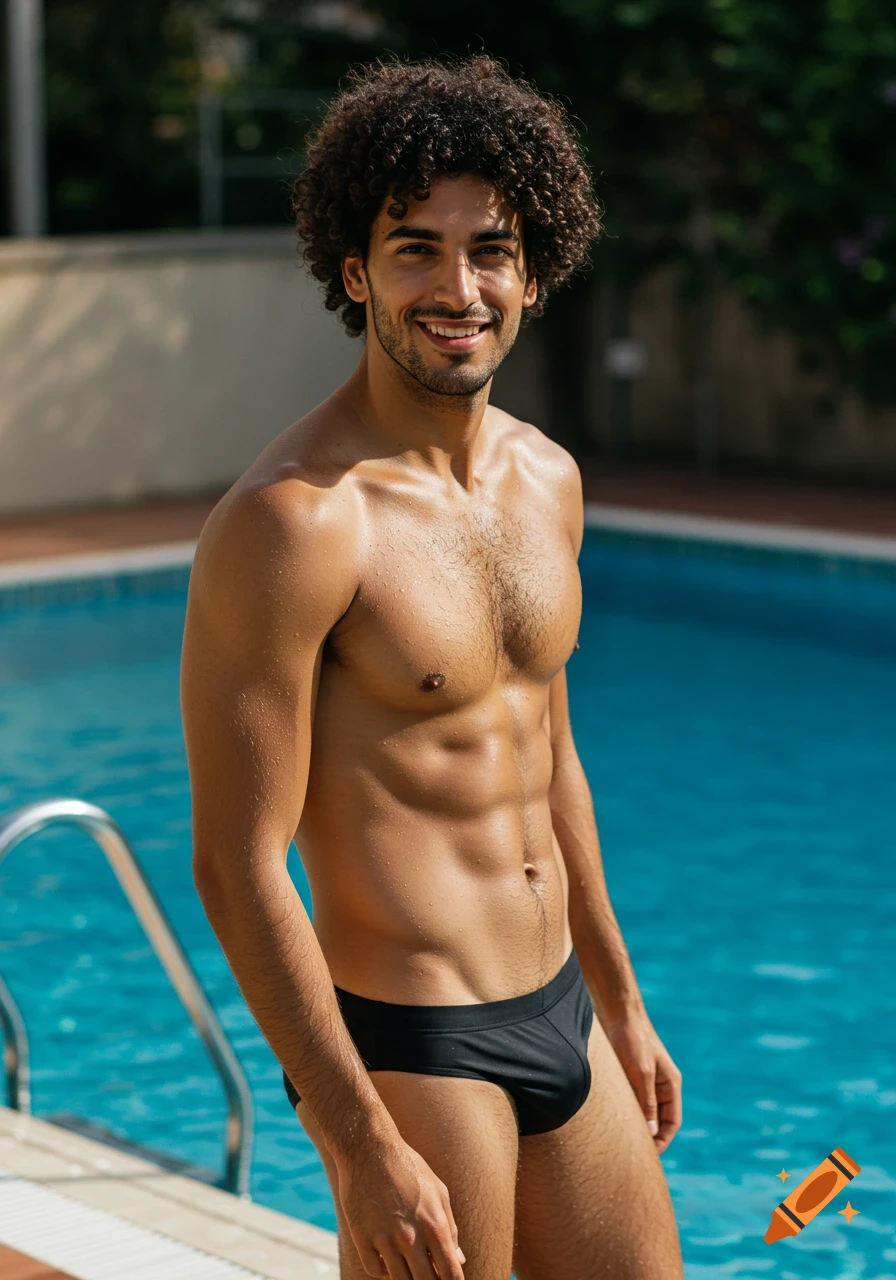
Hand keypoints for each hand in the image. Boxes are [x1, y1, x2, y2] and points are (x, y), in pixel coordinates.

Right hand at [335, 1134, 465, 1279]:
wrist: (369, 1148)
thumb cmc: (408, 1167)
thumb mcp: (438, 1191)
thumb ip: (450, 1228)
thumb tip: (459, 1259)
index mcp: (433, 1225)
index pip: (451, 1273)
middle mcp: (409, 1237)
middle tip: (431, 1275)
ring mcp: (384, 1239)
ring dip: (407, 1278)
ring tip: (411, 1268)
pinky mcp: (361, 1237)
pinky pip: (375, 1270)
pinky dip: (383, 1270)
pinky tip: (388, 1259)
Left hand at [600, 1006, 681, 1153]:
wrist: (617, 1012)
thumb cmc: (632, 1039)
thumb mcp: (641, 1072)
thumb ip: (647, 1101)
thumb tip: (651, 1133)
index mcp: (670, 1084)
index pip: (672, 1121)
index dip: (662, 1140)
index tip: (649, 1156)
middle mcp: (660, 1085)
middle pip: (658, 1119)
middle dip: (649, 1137)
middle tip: (633, 1155)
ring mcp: (645, 1080)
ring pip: (643, 1111)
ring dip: (635, 1125)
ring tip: (621, 1142)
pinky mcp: (629, 1075)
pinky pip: (630, 1100)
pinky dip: (625, 1112)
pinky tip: (612, 1122)